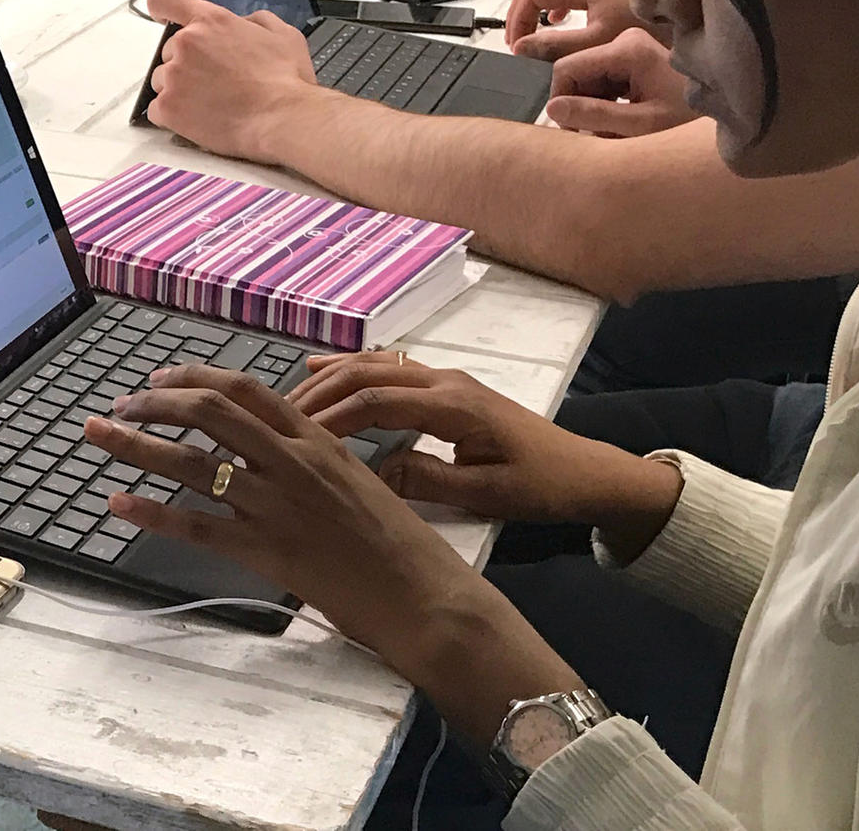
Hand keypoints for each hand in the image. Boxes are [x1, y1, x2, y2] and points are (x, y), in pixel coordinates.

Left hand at [85, 367, 590, 739]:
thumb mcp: (357, 477)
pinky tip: (119, 504)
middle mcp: (295, 462)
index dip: (195, 376)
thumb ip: (312, 454)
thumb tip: (268, 442)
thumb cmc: (399, 542)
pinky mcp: (270, 551)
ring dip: (138, 445)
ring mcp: (280, 506)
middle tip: (121, 406)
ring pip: (195, 463)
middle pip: (212, 412)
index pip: (246, 388)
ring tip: (98, 436)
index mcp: (318, 438)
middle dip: (156, 402)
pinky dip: (152, 512)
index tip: (159, 378)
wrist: (426, 595)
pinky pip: (198, 526)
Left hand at [145, 0, 327, 162]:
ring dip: (180, 90)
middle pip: (170, 50)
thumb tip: (243, 24)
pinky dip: (173, 116)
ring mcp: (173, 76)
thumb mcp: (283, 35)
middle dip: (188, 64)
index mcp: (210, 22)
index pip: (167, 0)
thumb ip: (255, 21)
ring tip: (211, 102)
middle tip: (214, 80)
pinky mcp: (168, 108)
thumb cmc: (285, 82)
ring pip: (162, 80)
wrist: (282, 120)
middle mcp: (186, 44)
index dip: (162, 8)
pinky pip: (158, 110)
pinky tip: (199, 118)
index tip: (162, 15)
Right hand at [285, 354, 680, 546]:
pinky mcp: (444, 385)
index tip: (293, 438)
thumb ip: (428, 479)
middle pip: (366, 374)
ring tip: (284, 400)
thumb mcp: (487, 494)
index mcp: (453, 405)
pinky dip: (349, 368)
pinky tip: (318, 371)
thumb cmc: (541, 486)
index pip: (376, 401)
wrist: (586, 470)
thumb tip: (373, 471)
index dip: (331, 418)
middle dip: (317, 394)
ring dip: (328, 378)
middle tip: (272, 419)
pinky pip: (387, 366)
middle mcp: (444, 381)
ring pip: (372, 364)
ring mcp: (443, 378)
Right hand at [503, 0, 639, 60]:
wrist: (689, 27)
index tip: (514, 44)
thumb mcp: (596, 43)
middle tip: (514, 39)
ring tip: (530, 35)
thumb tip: (522, 47)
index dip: (517, 18)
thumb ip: (555, 46)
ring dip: (536, 8)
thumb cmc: (650, 33)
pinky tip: (557, 24)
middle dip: (520, 11)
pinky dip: (554, 6)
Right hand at [546, 29, 697, 136]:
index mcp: (626, 48)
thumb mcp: (640, 125)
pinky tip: (622, 118)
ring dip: (592, 105)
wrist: (728, 111)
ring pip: (588, 77)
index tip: (570, 127)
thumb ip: (595, 116)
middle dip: (579, 103)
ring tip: (613, 129)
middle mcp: (625, 39)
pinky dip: (604, 100)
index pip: (568, 67)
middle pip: (577, 71)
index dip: (560, 99)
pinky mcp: (634, 57)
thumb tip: (552, 109)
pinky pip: (602, 78)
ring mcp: (630, 46)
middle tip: (594, 133)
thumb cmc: (687, 121)